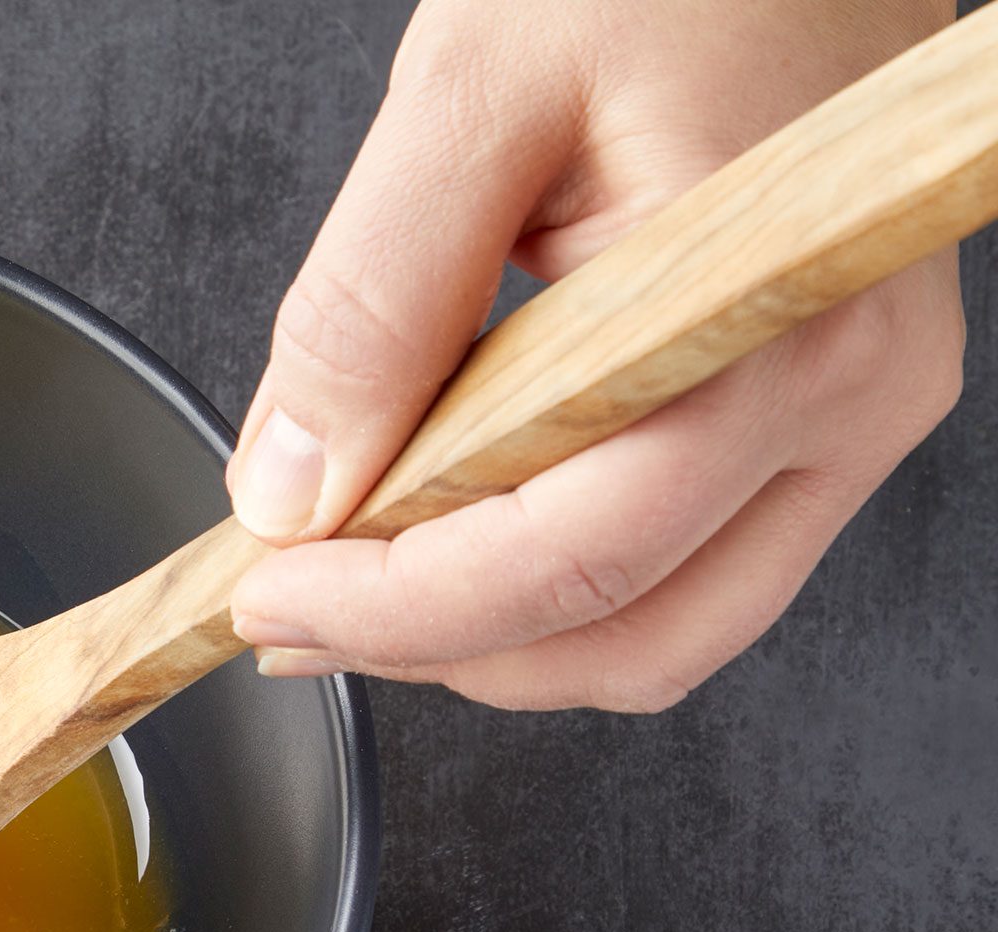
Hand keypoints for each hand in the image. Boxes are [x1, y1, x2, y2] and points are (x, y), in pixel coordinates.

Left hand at [226, 0, 965, 710]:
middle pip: (628, 636)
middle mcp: (841, 395)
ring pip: (663, 634)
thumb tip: (292, 492)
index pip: (571, 559)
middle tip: (292, 612)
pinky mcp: (817, 418)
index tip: (268, 599)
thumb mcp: (468, 100)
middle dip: (435, 649)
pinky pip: (685, 570)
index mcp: (762, 324)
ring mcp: (846, 419)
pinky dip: (550, 588)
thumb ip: (370, 305)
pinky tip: (449, 532)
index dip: (398, 611)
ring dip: (494, 638)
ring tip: (355, 579)